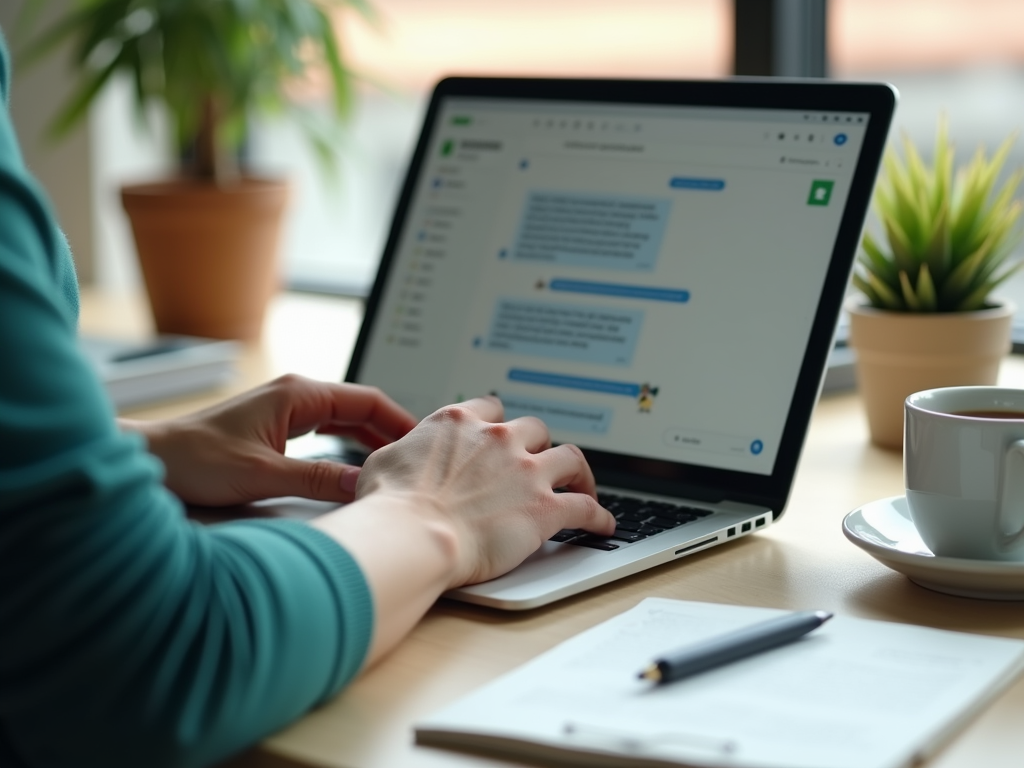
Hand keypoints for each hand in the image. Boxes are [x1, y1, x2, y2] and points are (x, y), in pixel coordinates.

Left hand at [124, 374, 416, 506]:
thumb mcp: (262, 474)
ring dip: (372, 438)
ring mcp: (287, 410)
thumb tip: (364, 484)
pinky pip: (328, 430)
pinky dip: (350, 444)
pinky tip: (360, 464)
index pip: (367, 400)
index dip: (400, 420)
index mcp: (298, 394)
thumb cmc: (195, 460)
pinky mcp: (278, 427)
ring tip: (398, 462)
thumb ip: (317, 480)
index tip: (425, 442)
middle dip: (392, 430)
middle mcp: (296, 395)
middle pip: (361, 408)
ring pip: (346, 419)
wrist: (152, 461)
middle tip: (420, 458)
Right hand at [353, 396, 615, 587]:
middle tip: (537, 463)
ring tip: (582, 484)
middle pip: (535, 429)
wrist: (414, 535)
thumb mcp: (384, 462)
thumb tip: (398, 460)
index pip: (491, 407)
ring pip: (570, 458)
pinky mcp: (544, 508)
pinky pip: (585, 507)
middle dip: (538, 445)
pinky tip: (603, 523)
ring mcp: (526, 471)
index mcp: (459, 423)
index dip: (498, 422)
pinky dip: (598, 515)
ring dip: (578, 472)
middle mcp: (498, 439)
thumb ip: (403, 453)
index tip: (501, 434)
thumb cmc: (391, 505)